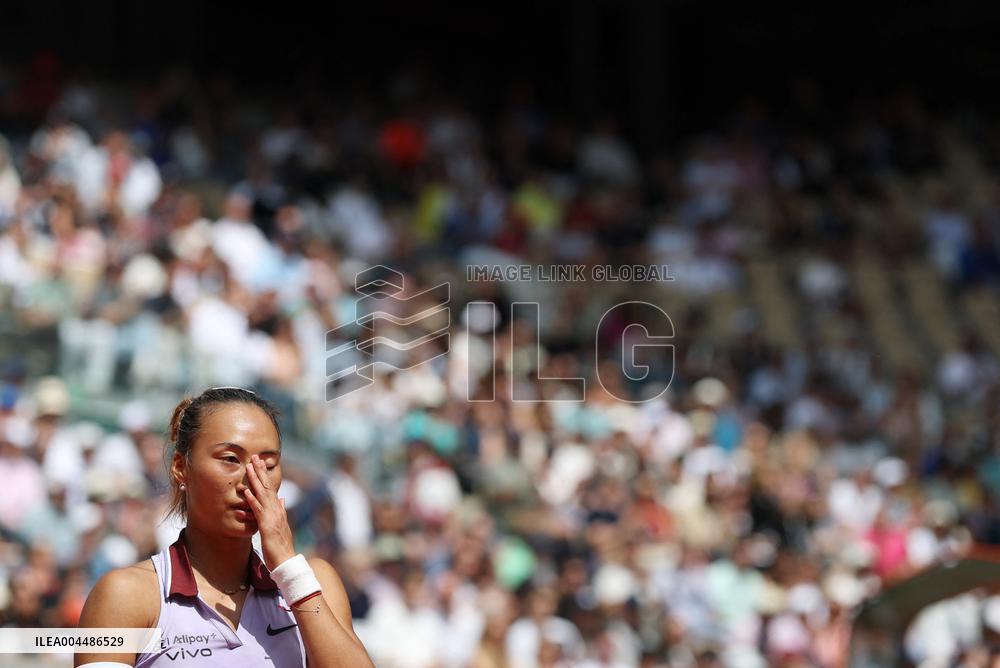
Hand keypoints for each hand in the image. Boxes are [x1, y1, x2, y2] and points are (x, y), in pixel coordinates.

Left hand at [244, 453, 295, 570]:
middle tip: (255, 457)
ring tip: (250, 467)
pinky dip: (253, 500)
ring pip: (263, 495)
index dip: (265, 476)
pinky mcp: (267, 526)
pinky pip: (259, 511)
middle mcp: (277, 511)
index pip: (271, 489)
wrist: (287, 562)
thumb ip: (281, 511)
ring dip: (256, 480)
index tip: (260, 463)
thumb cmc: (282, 547)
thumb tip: (282, 499)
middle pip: (268, 487)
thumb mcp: (282, 526)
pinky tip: (247, 491)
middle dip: (261, 472)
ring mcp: (273, 517)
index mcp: (279, 510)